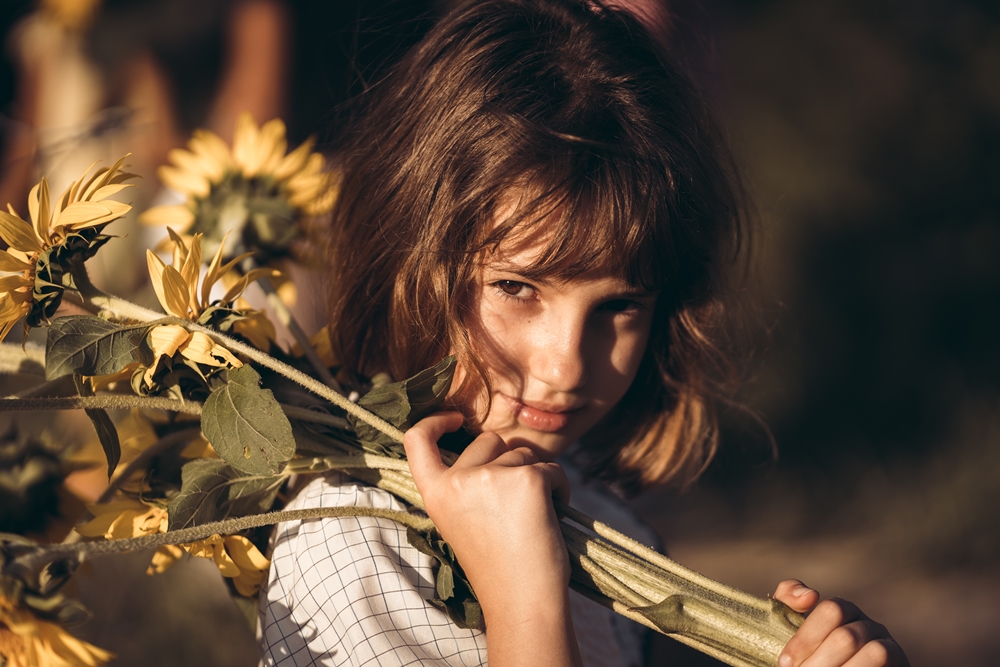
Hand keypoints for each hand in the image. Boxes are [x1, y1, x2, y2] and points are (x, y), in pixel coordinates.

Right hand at [404, 412, 581, 666]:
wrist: (522, 601)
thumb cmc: (498, 567)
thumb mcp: (463, 521)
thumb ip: (466, 485)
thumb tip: (493, 445)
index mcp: (436, 494)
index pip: (417, 441)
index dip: (434, 422)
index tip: (454, 419)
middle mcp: (459, 480)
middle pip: (487, 441)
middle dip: (507, 460)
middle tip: (515, 505)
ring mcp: (492, 476)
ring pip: (522, 453)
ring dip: (535, 476)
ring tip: (533, 517)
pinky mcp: (528, 478)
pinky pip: (551, 467)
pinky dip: (559, 486)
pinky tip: (553, 514)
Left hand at [774, 580, 909, 666]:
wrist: (829, 664)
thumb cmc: (808, 655)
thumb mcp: (794, 630)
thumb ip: (788, 603)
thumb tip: (811, 595)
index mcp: (844, 612)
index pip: (831, 611)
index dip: (805, 638)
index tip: (786, 662)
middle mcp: (870, 626)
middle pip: (847, 637)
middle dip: (819, 662)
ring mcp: (890, 647)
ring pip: (876, 653)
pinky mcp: (901, 665)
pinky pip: (887, 665)